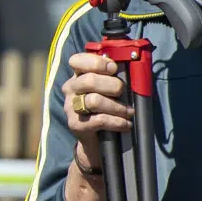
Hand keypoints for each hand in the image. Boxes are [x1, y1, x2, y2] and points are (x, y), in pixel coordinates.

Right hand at [60, 53, 133, 168]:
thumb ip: (113, 75)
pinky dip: (117, 122)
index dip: (96, 62)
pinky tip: (126, 124)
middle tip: (123, 93)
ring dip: (117, 107)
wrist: (96, 140)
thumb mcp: (108, 88)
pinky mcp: (75, 124)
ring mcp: (70, 107)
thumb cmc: (106, 107)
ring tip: (129, 112)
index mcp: (77, 75)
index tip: (114, 68)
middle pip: (89, 80)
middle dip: (113, 86)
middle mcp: (70, 89)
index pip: (77, 61)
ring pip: (94, 101)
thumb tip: (131, 63)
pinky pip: (99, 120)